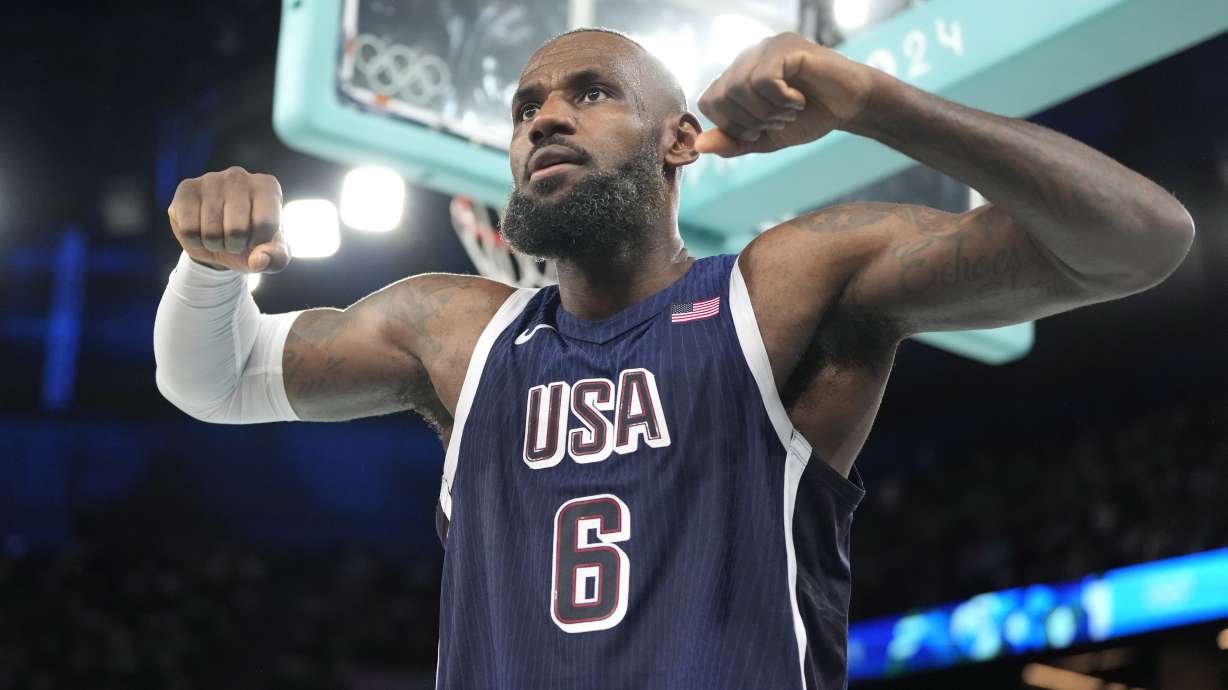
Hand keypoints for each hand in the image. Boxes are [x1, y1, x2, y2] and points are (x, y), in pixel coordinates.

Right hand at [167, 166, 290, 272]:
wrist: (220, 238)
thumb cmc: (250, 241)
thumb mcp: (271, 254)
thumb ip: (276, 258)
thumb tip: (259, 261)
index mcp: (267, 187)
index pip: (265, 224)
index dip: (258, 243)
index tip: (255, 238)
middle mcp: (240, 176)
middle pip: (237, 229)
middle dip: (234, 245)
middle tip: (234, 238)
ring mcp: (211, 179)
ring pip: (211, 231)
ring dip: (215, 244)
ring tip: (218, 234)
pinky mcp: (186, 188)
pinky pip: (189, 228)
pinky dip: (195, 240)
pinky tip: (201, 230)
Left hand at [695, 33, 876, 156]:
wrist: (849, 106)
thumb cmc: (808, 118)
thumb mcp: (765, 139)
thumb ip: (733, 142)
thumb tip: (699, 147)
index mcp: (736, 76)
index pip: (709, 101)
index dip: (730, 125)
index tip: (758, 131)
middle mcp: (746, 58)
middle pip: (721, 97)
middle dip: (749, 121)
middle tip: (778, 121)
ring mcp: (765, 48)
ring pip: (740, 87)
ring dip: (768, 112)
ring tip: (790, 111)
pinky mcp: (785, 46)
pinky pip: (764, 79)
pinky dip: (781, 99)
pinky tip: (798, 100)